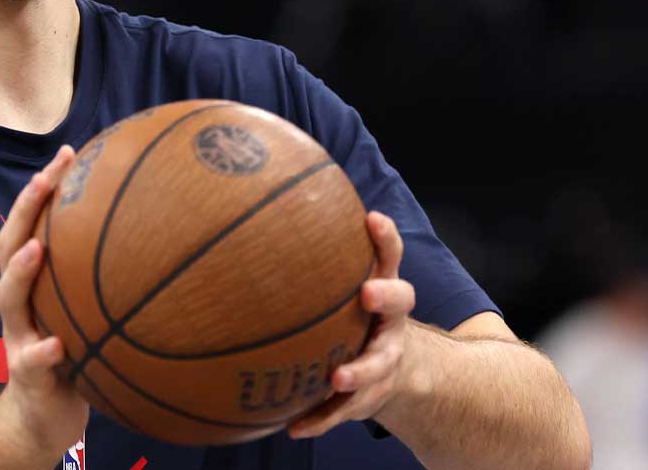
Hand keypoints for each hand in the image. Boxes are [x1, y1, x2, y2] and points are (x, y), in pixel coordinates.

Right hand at [0, 145, 88, 456]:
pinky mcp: (26, 376)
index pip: (33, 225)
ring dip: (21, 272)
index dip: (43, 190)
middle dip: (26, 209)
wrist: (41, 419)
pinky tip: (58, 345)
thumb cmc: (75, 358)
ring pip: (9, 298)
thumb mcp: (91, 315)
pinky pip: (32, 362)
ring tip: (37, 248)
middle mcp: (20, 305)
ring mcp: (17, 338)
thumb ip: (109, 283)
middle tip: (45, 178)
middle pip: (10, 246)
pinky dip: (42, 352)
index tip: (67, 154)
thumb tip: (166, 241)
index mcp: (35, 285)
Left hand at [287, 211, 416, 438]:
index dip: (385, 238)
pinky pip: (344, 409)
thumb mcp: (344, 289)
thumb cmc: (353, 317)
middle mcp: (389, 323)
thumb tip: (248, 227)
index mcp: (381, 290)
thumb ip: (315, 265)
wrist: (393, 371)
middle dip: (386, 297)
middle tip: (367, 293)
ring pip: (378, 365)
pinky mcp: (368, 396)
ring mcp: (384, 361)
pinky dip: (321, 419)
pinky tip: (296, 428)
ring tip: (339, 377)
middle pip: (399, 304)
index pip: (388, 257)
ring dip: (359, 370)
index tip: (372, 218)